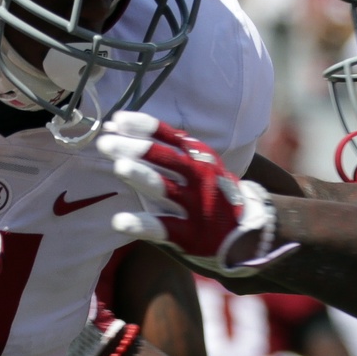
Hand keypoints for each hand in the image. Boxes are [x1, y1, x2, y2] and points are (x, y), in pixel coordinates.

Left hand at [96, 113, 294, 275]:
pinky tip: (120, 221)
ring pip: (166, 189)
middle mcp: (201, 178)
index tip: (116, 120)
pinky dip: (142, 224)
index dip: (143, 126)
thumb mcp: (201, 165)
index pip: (170, 136)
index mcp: (201, 157)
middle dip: (135, 148)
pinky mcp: (192, 235)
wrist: (251, 230)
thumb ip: (169, 151)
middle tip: (105, 143)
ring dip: (142, 176)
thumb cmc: (215, 193)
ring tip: (119, 168)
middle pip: (166, 159)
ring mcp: (197, 206)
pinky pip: (164, 228)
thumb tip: (124, 132)